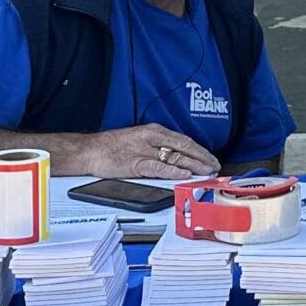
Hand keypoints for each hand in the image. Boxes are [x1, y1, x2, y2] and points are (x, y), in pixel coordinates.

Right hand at [81, 122, 219, 180]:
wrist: (89, 150)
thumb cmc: (113, 147)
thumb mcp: (140, 141)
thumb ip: (158, 148)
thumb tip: (179, 160)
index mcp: (154, 131)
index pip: (184, 140)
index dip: (200, 150)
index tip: (212, 158)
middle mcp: (152, 138)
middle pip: (184, 147)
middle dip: (202, 158)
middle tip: (216, 166)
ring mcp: (144, 150)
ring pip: (175, 157)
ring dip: (194, 165)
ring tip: (207, 171)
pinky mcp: (135, 163)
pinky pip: (158, 167)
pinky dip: (172, 171)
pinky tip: (184, 174)